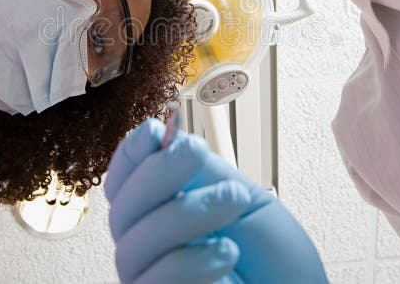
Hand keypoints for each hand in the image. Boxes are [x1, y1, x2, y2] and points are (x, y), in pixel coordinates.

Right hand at [105, 119, 327, 283]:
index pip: (127, 182)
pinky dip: (188, 262)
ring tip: (232, 201)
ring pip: (134, 244)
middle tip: (195, 152)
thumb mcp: (247, 201)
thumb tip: (170, 139)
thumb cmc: (277, 263)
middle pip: (123, 209)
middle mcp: (151, 245)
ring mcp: (152, 277)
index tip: (154, 131)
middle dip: (159, 171)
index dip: (132, 154)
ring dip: (185, 213)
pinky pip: (153, 281)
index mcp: (166, 211)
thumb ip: (207, 174)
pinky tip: (225, 251)